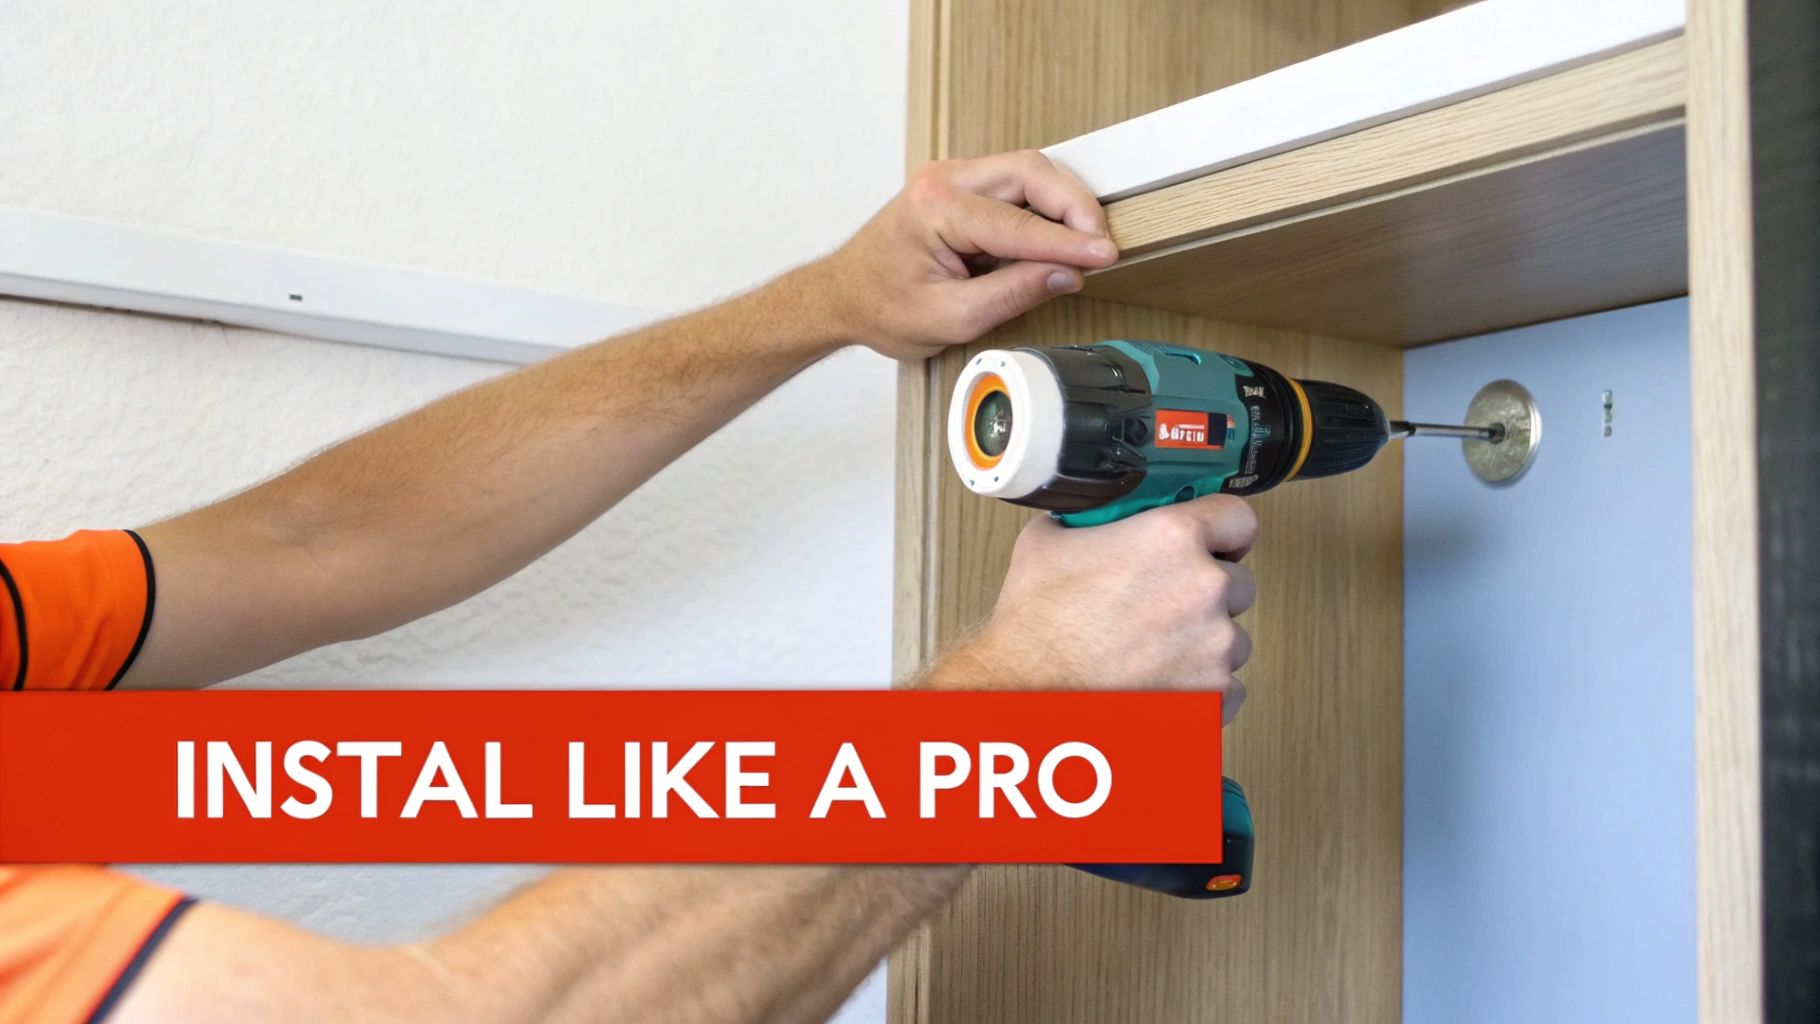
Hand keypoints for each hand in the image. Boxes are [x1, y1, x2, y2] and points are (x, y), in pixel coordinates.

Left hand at [817, 150, 1118, 359]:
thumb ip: (1013, 294)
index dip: (1067, 242)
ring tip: (1083, 243)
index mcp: (933, 209)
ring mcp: (951, 177)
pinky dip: (1043, 206)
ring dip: (1062, 203)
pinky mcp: (961, 187)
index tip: (1103, 255)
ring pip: (1027, 171)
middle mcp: (942, 180)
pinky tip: (1057, 236)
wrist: (843, 297)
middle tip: (1100, 243)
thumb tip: (1066, 274)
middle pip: (1030, 171)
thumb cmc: (880, 307)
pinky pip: (1015, 184)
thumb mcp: (951, 318)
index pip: (1018, 223)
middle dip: (1073, 205)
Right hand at [926, 495, 1257, 724]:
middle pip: (1238, 582)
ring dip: (1204, 643)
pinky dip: (1204, 688)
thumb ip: (1091, 522)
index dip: (1223, 530)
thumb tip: (1098, 517)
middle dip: (1208, 593)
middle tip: (1165, 604)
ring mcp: (1214, 646)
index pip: (1238, 519)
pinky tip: (1164, 681)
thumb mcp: (1048, 542)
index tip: (1215, 542)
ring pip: (1232, 638)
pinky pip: (1230, 687)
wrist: (1030, 694)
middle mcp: (1203, 589)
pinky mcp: (1213, 695)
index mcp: (1172, 539)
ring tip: (1154, 650)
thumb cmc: (1035, 628)